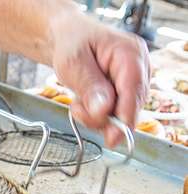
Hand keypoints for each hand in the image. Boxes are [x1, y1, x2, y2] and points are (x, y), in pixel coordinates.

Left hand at [51, 14, 149, 147]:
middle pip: (129, 107)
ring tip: (78, 101)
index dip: (124, 117)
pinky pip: (114, 116)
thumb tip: (104, 110)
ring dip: (95, 117)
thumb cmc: (73, 45)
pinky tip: (84, 104)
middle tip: (77, 108)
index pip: (134, 90)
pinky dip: (96, 116)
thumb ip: (89, 87)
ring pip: (121, 116)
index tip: (114, 137)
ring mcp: (133, 83)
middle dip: (101, 117)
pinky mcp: (125, 95)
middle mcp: (139, 69)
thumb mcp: (73, 64)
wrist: (71, 40)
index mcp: (130, 54)